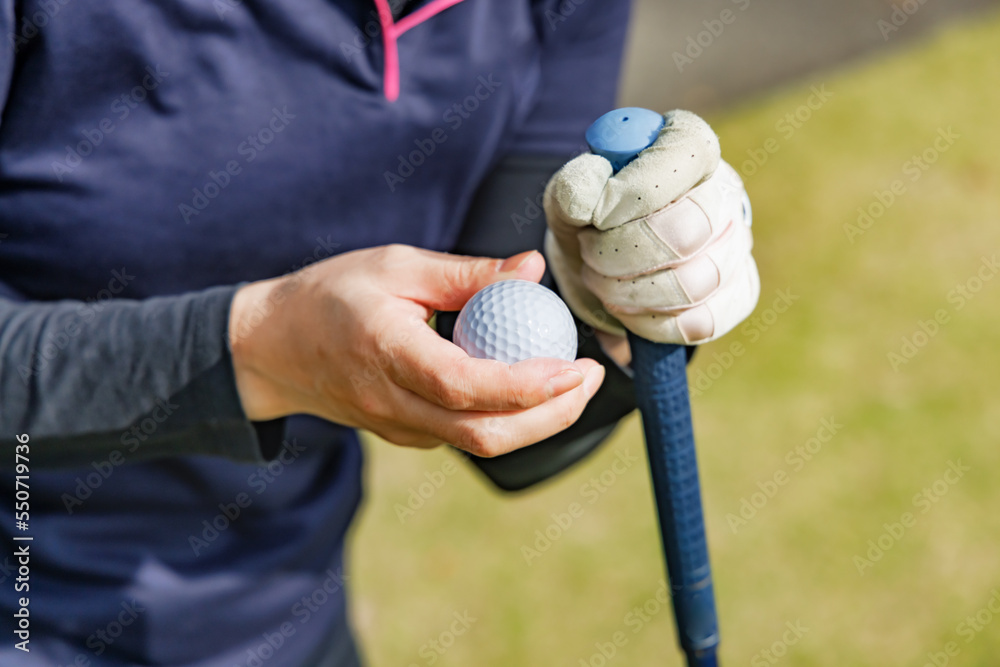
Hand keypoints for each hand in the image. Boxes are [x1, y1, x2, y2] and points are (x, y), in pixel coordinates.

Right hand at [228, 245, 604, 456]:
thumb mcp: (397, 265)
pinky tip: (527, 387)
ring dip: (536, 422)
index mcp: (387, 352)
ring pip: (477, 443)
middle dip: (551, 416)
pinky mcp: (402, 434)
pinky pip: (461, 435)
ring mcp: (395, 426)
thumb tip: (532, 269)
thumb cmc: (333, 294)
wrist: (273, 345)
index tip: (577, 365)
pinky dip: (505, 418)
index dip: (529, 385)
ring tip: (573, 383)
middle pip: (483, 434)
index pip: (466, 385)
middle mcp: (391, 402)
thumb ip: (468, 274)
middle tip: (592, 378)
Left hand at [544, 109, 759, 345]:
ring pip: (693, 283)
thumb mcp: (571, 195)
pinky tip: (627, 308)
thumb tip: (589, 193)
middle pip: (687, 231)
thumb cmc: (592, 218)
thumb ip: (574, 188)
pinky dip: (651, 323)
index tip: (597, 215)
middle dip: (621, 253)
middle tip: (589, 254)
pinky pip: (700, 322)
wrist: (605, 260)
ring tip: (600, 281)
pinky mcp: (736, 295)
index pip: (686, 156)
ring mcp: (736, 247)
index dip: (637, 190)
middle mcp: (723, 194)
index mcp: (689, 148)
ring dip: (629, 292)